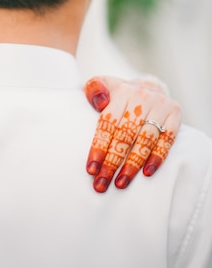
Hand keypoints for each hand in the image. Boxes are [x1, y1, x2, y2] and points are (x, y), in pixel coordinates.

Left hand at [84, 76, 180, 192]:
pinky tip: (147, 173)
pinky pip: (168, 140)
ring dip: (133, 164)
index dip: (99, 147)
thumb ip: (94, 89)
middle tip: (101, 184)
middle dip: (112, 162)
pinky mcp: (175, 114)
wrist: (148, 87)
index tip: (91, 169)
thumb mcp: (102, 84)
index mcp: (122, 92)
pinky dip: (157, 157)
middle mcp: (142, 98)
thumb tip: (100, 102)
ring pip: (145, 140)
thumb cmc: (118, 94)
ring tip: (121, 183)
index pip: (108, 123)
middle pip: (125, 135)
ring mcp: (160, 106)